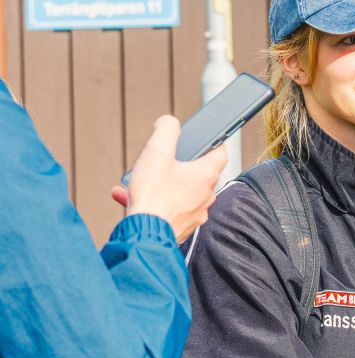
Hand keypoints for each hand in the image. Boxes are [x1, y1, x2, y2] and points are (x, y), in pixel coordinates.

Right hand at [113, 116, 227, 243]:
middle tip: (159, 159)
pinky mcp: (183, 225)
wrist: (144, 234)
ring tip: (137, 180)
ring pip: (180, 190)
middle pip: (197, 171)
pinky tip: (129, 196)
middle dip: (176, 163)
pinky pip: (170, 207)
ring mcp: (196, 212)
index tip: (202, 137)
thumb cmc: (153, 196)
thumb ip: (166, 130)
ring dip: (159, 182)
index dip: (212, 141)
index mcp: (206, 175)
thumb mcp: (156, 153)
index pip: (221, 152)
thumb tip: (169, 122)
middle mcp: (206, 195)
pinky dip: (154, 200)